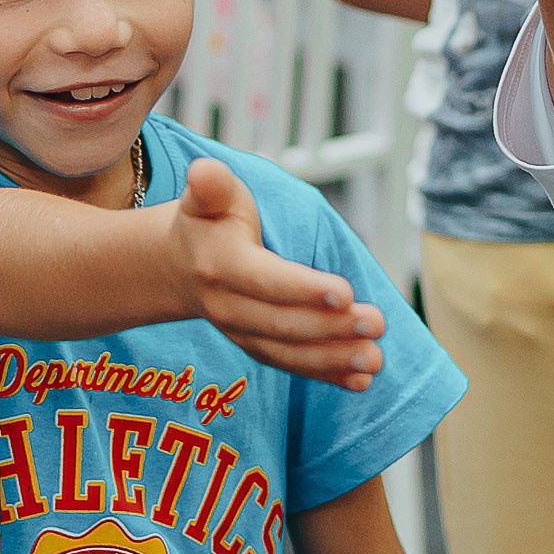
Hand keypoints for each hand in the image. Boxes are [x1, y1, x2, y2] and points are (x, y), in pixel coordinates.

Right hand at [169, 159, 386, 388]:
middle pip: (283, 323)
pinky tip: (360, 382)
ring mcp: (242, 334)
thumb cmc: (208, 222)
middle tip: (377, 323)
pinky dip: (326, 376)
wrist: (176, 267)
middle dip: (332, 328)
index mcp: (221, 266)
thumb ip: (211, 185)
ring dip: (335, 359)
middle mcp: (229, 307)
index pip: (265, 281)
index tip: (346, 291)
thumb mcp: (207, 197)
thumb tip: (205, 171)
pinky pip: (292, 366)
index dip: (304, 289)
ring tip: (375, 360)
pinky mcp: (258, 348)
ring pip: (290, 352)